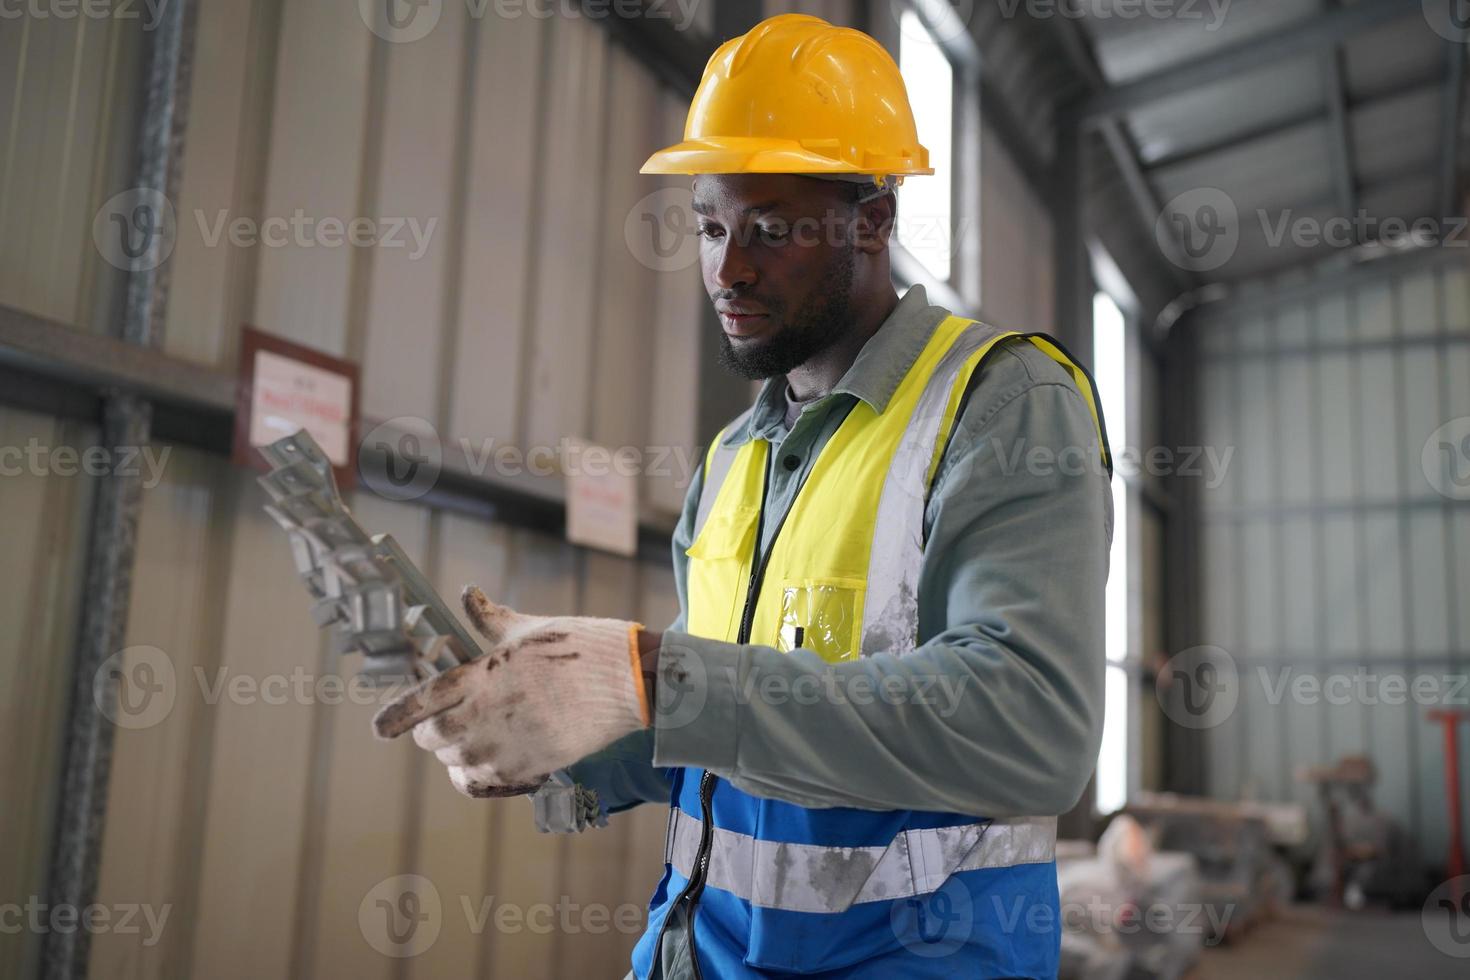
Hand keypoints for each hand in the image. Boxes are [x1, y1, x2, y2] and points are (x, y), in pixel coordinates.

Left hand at [372, 586, 650, 794]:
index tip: (380, 728)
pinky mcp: (524, 771)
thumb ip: (490, 618)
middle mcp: (480, 716)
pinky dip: (479, 775)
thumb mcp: (529, 627)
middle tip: (444, 721)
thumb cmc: (580, 647)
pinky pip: (482, 783)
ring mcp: (502, 748)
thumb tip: (469, 594)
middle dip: (431, 731)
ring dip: (456, 753)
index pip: (417, 704)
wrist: (626, 683)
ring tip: (473, 738)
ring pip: (454, 762)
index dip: (392, 718)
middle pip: (430, 738)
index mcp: (477, 676)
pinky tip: (490, 761)